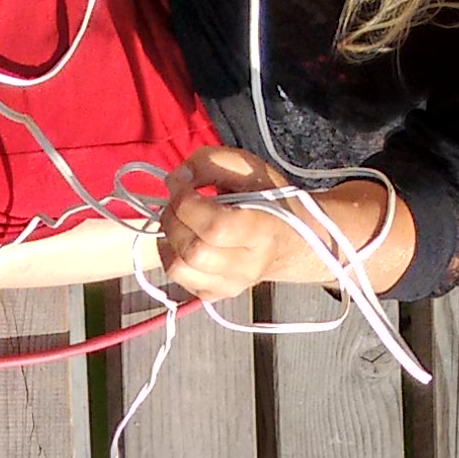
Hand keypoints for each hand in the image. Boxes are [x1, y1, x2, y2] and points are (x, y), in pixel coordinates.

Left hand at [155, 148, 307, 298]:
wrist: (290, 239)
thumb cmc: (269, 199)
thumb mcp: (247, 167)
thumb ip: (209, 163)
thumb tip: (175, 180)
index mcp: (264, 231)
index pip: (215, 227)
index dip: (187, 203)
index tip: (182, 184)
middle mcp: (249, 265)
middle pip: (193, 251)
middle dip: (173, 219)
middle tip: (178, 201)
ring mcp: (232, 285)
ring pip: (180, 270)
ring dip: (168, 239)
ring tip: (179, 221)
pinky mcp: (216, 294)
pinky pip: (180, 280)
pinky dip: (172, 256)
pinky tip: (185, 240)